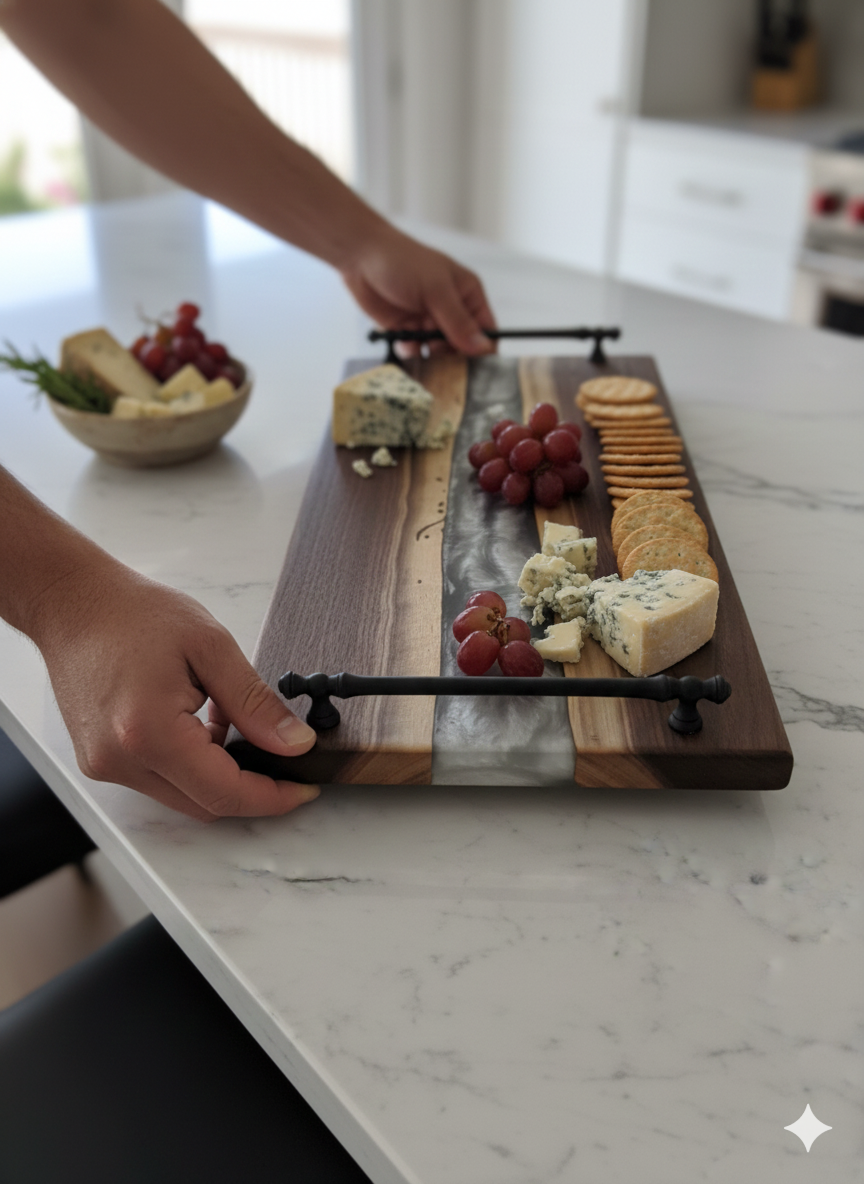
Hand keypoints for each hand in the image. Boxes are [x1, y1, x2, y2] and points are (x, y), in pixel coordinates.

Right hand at [38, 562, 318, 819]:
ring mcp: (106, 766)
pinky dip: (190, 763)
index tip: (305, 789)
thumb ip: (254, 703)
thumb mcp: (211, 647)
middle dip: (250, 787)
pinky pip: (160, 780)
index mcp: (149, 733)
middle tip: (282, 753)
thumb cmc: (135, 614)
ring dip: (218, 772)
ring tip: (226, 716)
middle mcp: (121, 760)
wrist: (73, 602)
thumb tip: (295, 744)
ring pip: (183, 796)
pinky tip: (198, 721)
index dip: (271, 797)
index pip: (224, 792)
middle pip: (204, 804)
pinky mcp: (100, 762)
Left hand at [341, 226, 496, 356]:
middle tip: (440, 353)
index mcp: (467, 295)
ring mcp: (429, 320)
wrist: (361, 257)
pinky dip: (410, 350)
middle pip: (463, 346)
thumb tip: (483, 348)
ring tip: (419, 343)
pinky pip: (416, 350)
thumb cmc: (403, 261)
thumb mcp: (436, 291)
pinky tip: (403, 339)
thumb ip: (458, 322)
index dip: (483, 349)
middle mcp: (451, 310)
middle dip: (453, 355)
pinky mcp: (408, 329)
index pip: (486, 330)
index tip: (474, 365)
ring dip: (429, 354)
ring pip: (439, 352)